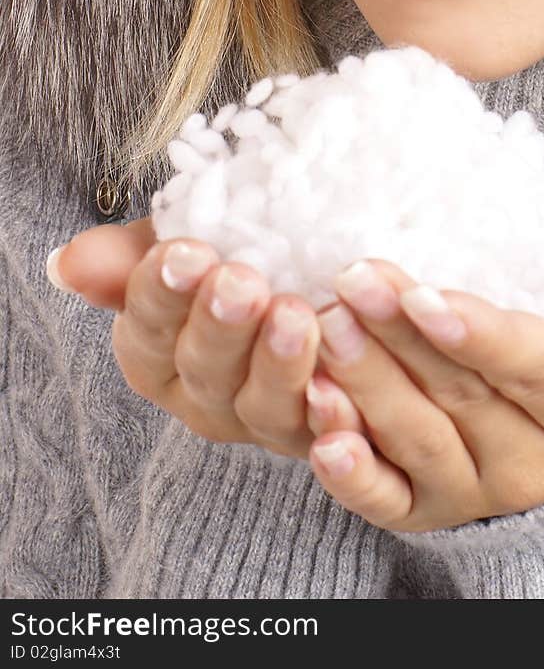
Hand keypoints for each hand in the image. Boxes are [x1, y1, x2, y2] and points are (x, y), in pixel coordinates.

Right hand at [49, 222, 366, 458]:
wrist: (318, 275)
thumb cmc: (240, 251)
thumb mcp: (186, 241)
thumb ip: (129, 256)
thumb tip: (66, 263)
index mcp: (158, 353)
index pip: (147, 329)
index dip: (163, 293)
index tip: (186, 252)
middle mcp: (205, 398)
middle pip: (205, 371)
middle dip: (221, 327)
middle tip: (242, 283)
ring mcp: (267, 422)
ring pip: (266, 406)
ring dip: (279, 364)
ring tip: (296, 315)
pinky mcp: (328, 433)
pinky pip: (332, 435)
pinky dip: (337, 414)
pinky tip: (343, 382)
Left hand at [303, 259, 543, 532]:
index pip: (533, 369)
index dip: (479, 334)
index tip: (424, 293)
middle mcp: (533, 465)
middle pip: (459, 395)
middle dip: (400, 337)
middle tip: (352, 281)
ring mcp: (473, 492)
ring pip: (414, 438)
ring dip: (365, 385)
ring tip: (328, 329)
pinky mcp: (424, 512)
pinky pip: (384, 498)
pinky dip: (349, 471)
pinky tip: (319, 433)